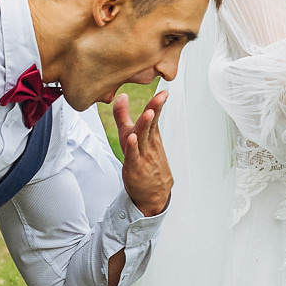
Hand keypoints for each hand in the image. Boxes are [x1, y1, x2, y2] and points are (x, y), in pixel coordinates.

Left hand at [113, 91, 171, 216]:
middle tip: (160, 98)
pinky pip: (133, 156)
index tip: (164, 92)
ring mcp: (143, 156)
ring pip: (144, 138)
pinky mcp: (134, 168)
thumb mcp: (134, 136)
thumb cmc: (144, 161)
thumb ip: (124, 116)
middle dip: (155, 110)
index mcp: (150, 135)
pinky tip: (132, 138)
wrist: (155, 193)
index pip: (155, 116)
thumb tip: (120, 96)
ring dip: (145, 125)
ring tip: (148, 113)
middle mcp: (148, 144)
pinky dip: (132, 147)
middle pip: (151, 124)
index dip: (158, 104)